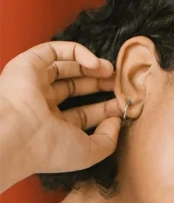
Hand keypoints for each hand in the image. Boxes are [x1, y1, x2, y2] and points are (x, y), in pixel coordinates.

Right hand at [0, 41, 122, 179]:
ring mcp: (34, 84)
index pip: (83, 114)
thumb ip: (108, 139)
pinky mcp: (28, 64)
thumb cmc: (51, 149)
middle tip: (119, 83)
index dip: (105, 108)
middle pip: (75, 88)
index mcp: (52, 127)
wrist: (18, 135)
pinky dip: (77, 52)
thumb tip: (116, 120)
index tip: (124, 104)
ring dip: (91, 67)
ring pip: (66, 67)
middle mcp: (41, 105)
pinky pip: (54, 51)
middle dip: (99, 84)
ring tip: (111, 71)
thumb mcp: (89, 152)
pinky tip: (95, 63)